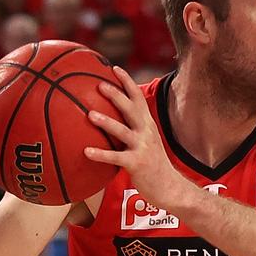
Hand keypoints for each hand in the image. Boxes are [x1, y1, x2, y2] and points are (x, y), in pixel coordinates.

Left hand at [84, 66, 183, 208]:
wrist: (169, 187)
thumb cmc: (153, 164)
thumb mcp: (146, 142)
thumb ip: (132, 129)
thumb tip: (111, 119)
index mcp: (147, 125)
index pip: (138, 98)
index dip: (127, 82)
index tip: (114, 68)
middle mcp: (146, 132)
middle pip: (131, 109)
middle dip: (115, 95)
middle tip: (99, 84)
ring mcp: (142, 147)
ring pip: (123, 130)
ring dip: (106, 122)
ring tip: (90, 114)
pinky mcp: (136, 163)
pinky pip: (116, 157)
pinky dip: (101, 154)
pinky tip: (86, 151)